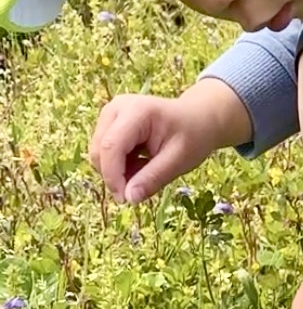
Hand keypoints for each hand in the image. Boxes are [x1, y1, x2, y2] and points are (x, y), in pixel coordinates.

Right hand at [88, 78, 251, 203]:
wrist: (197, 118)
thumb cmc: (192, 136)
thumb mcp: (179, 160)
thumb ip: (153, 178)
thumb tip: (129, 198)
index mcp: (136, 111)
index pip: (111, 147)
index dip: (113, 176)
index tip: (125, 200)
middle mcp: (116, 108)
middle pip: (99, 151)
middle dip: (114, 176)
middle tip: (140, 189)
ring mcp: (110, 114)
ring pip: (99, 153)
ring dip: (118, 171)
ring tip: (146, 172)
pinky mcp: (109, 123)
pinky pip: (104, 152)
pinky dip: (120, 166)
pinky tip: (141, 164)